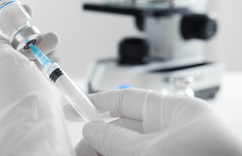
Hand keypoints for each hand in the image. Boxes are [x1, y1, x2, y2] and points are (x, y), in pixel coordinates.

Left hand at [0, 0, 73, 155]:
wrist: (32, 136)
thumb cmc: (9, 96)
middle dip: (7, 23)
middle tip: (20, 7)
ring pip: (9, 55)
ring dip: (28, 41)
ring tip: (45, 33)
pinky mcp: (12, 96)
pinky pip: (21, 70)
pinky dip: (35, 58)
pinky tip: (49, 48)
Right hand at [75, 88, 241, 155]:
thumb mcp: (148, 152)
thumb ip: (115, 140)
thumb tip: (90, 129)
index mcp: (176, 113)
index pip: (129, 100)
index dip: (97, 101)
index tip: (73, 107)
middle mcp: (174, 132)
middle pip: (125, 128)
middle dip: (98, 137)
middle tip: (77, 150)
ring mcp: (171, 152)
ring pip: (128, 149)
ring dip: (104, 153)